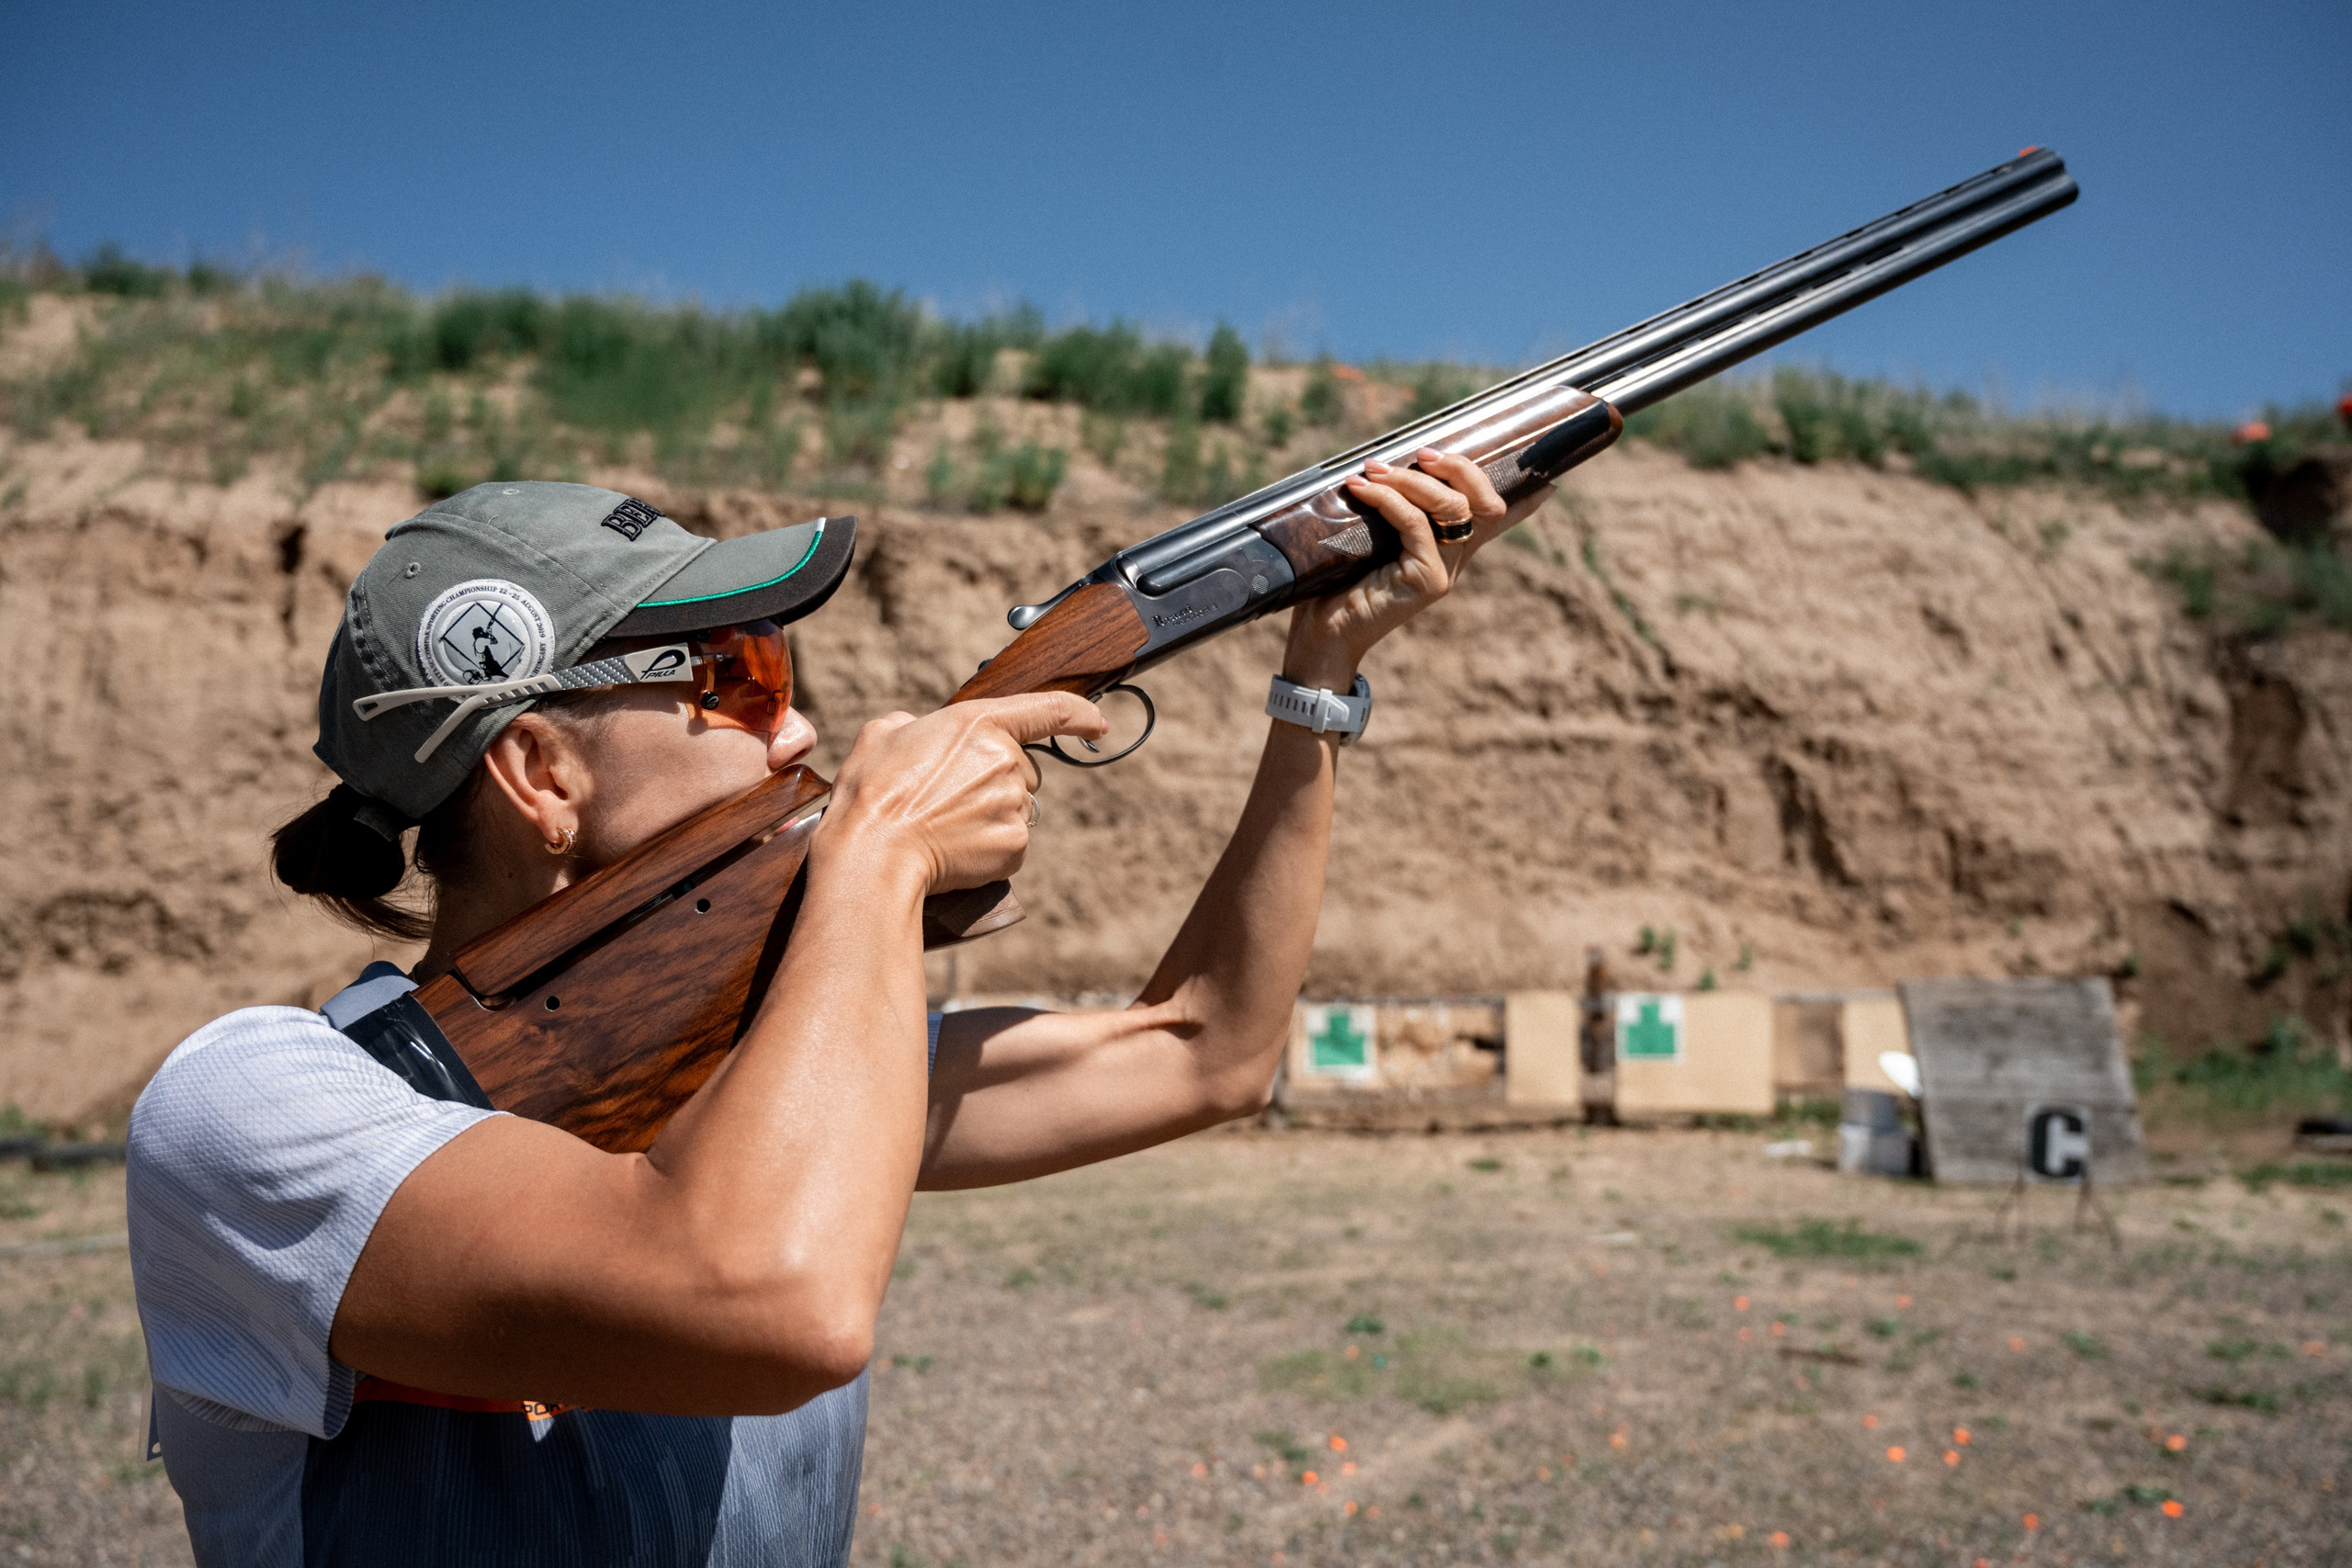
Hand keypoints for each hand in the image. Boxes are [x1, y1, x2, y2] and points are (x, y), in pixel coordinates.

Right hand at [818, 692, 1107, 892]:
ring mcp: (1015, 804)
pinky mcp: (1015, 844)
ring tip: (945, 826)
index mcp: (979, 723)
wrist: (874, 853)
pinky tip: (956, 849)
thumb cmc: (872, 793)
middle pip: (1023, 769)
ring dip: (991, 815)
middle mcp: (1007, 760)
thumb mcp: (882, 734)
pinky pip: (1012, 842)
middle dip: (996, 780)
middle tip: (950, 798)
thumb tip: (917, 730)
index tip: (1097, 723)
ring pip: (1016, 807)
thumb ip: (912, 723)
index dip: (1079, 715)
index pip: (1048, 709)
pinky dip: (989, 847)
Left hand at [1282, 449, 1551, 688]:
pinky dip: (1388, 499)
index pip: (1496, 524)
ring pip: (1454, 509)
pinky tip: (1361, 488)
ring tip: (1374, 469)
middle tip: (1422, 453)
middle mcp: (1454, 562)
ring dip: (1413, 479)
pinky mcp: (1425, 581)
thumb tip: (1373, 468)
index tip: (1548, 483)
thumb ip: (1384, 512)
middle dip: (1461, 468)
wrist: (1323, 636)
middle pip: (1488, 505)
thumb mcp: (1366, 541)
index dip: (1525, 504)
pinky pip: (1415, 525)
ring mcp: (1444, 572)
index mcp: (1447, 551)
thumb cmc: (1336, 585)